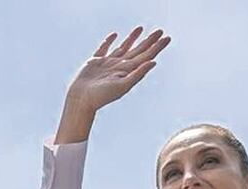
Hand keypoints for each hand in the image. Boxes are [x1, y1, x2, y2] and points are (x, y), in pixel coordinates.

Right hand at [56, 27, 171, 143]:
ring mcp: (108, 63)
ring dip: (132, 38)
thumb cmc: (102, 96)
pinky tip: (114, 35)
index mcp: (128, 71)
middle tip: (160, 31)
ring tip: (141, 29)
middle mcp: (120, 66)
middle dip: (149, 41)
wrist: (81, 99)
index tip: (167, 38)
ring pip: (123, 47)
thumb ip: (138, 74)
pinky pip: (104, 48)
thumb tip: (153, 62)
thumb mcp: (122, 86)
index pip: (146, 56)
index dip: (156, 47)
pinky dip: (109, 41)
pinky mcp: (95, 62)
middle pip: (138, 50)